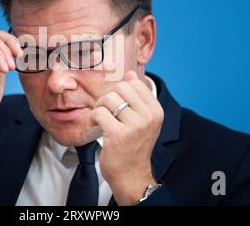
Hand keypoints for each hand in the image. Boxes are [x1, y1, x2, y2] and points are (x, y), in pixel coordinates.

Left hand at [90, 70, 163, 204]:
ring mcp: (135, 126)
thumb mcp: (143, 121)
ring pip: (108, 99)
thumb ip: (138, 98)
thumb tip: (129, 74)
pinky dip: (93, 118)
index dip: (120, 90)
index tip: (116, 104)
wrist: (131, 175)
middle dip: (108, 97)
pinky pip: (99, 113)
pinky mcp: (118, 135)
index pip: (134, 83)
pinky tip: (95, 126)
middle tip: (105, 111)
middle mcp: (149, 117)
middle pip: (120, 88)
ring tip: (99, 119)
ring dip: (99, 107)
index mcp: (156, 111)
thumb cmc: (133, 146)